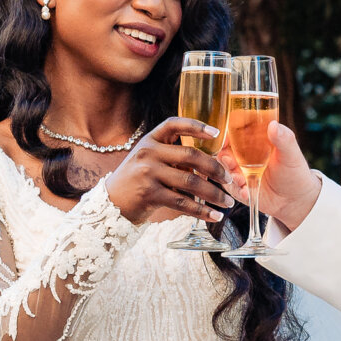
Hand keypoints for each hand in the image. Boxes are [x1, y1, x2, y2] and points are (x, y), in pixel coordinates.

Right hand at [103, 117, 235, 224]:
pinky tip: (215, 216)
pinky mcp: (149, 194)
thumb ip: (173, 157)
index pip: (174, 124)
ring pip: (191, 182)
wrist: (110, 204)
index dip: (197, 126)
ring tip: (228, 203)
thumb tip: (211, 165)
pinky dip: (202, 211)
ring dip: (214, 194)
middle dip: (216, 169)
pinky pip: (183, 202)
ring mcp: (148, 173)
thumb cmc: (137, 181)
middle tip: (229, 180)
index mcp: (150, 140)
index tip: (217, 133)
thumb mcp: (149, 160)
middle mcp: (148, 153)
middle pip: (191, 156)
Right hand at [227, 121, 323, 230]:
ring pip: (223, 168)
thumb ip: (284, 139)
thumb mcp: (291, 154)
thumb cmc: (294, 171)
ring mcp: (239, 170)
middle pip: (223, 149)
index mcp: (254, 138)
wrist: (295, 199)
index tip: (225, 139)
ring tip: (241, 180)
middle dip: (224, 157)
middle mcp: (243, 152)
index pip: (233, 129)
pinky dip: (236, 189)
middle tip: (231, 163)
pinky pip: (229, 186)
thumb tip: (274, 124)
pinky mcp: (237, 186)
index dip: (226, 132)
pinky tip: (246, 192)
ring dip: (229, 173)